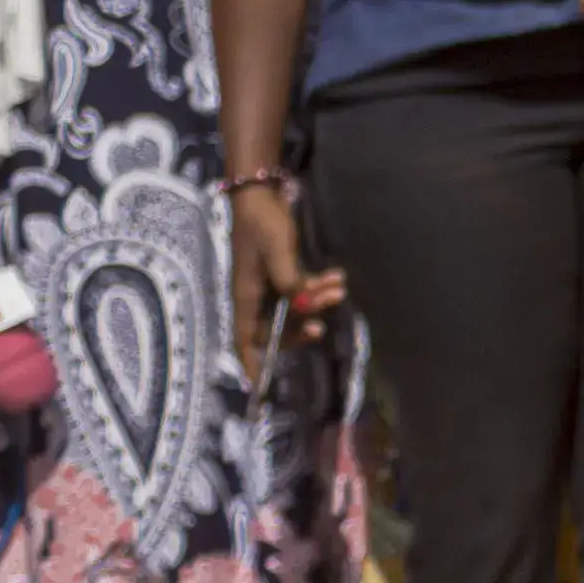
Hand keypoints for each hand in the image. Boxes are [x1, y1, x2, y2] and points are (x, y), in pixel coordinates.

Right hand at [230, 181, 334, 376]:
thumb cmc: (262, 223)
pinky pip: (302, 290)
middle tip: (322, 328)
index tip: (259, 385)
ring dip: (317, 301)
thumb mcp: (276, 250)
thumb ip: (290, 279)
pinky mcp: (283, 273)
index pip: (244, 338)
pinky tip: (338, 276)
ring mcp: (270, 285)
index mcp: (245, 295)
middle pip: (276, 329)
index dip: (251, 362)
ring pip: (295, 308)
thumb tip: (303, 304)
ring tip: (339, 286)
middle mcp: (255, 296)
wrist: (262, 197)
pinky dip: (319, 286)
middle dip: (300, 329)